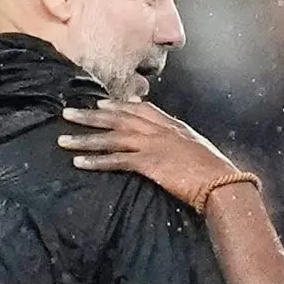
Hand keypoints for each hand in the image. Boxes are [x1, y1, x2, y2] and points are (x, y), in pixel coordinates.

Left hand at [59, 100, 240, 206]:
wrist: (221, 181)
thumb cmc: (213, 169)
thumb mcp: (196, 147)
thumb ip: (179, 139)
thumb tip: (172, 138)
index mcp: (171, 125)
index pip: (141, 109)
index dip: (118, 105)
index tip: (100, 102)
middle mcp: (158, 130)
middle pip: (118, 117)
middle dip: (91, 114)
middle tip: (68, 112)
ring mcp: (152, 144)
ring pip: (111, 137)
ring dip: (85, 138)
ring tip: (63, 139)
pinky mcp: (148, 163)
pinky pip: (116, 160)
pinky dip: (96, 161)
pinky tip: (79, 163)